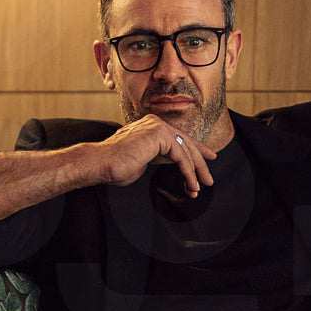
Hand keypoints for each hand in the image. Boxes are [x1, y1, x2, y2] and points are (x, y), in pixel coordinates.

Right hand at [99, 115, 215, 197]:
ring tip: (199, 187)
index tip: (208, 160)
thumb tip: (174, 162)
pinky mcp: (159, 135)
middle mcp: (155, 123)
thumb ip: (159, 156)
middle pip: (185, 143)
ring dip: (195, 172)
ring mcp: (157, 127)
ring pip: (185, 150)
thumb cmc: (116, 166)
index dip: (196, 150)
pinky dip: (188, 172)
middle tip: (208, 180)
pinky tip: (191, 184)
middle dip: (199, 163)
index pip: (179, 138)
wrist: (102, 164)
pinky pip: (181, 156)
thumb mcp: (144, 160)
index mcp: (151, 126)